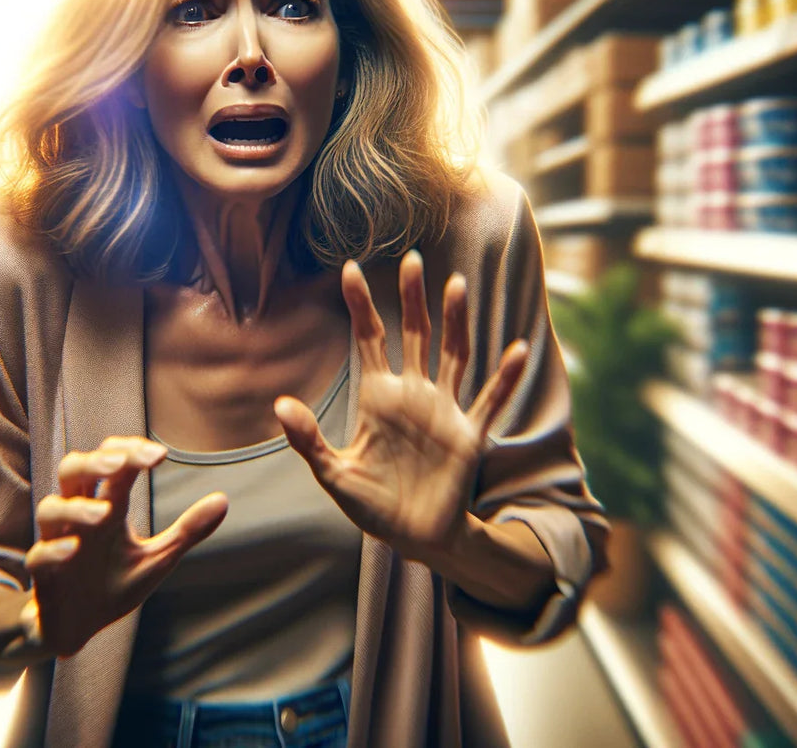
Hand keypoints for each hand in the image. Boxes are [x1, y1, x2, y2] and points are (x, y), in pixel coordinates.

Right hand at [23, 437, 227, 657]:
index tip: (160, 456)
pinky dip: (54, 551)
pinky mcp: (44, 577)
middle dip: (94, 461)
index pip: (112, 465)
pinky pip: (39, 557)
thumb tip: (223, 500)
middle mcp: (78, 519)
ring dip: (76, 507)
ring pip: (50, 509)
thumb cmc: (113, 584)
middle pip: (72, 471)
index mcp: (106, 508)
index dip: (130, 452)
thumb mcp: (156, 559)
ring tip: (105, 514)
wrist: (77, 629)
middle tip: (121, 462)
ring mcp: (58, 545)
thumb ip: (186, 531)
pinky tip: (73, 551)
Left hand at [274, 250, 527, 565]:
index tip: (349, 268)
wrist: (415, 538)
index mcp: (379, 397)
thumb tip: (280, 404)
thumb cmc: (375, 505)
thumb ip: (308, 440)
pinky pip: (489, 401)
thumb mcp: (334, 473)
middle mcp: (414, 395)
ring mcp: (444, 411)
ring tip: (455, 285)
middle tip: (410, 258)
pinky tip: (517, 350)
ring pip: (453, 355)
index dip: (361, 305)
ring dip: (455, 322)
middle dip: (412, 298)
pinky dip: (504, 377)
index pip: (370, 339)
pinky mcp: (469, 436)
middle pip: (415, 334)